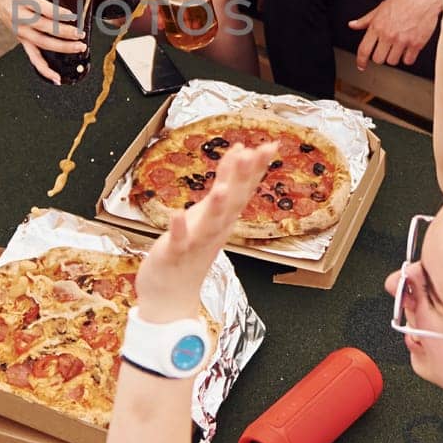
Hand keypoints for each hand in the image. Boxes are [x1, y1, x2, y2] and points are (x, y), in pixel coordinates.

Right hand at [0, 0, 83, 84]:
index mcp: (23, 0)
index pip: (41, 8)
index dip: (57, 12)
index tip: (72, 15)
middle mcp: (20, 17)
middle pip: (44, 27)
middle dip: (64, 32)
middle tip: (80, 34)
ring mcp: (20, 31)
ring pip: (42, 43)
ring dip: (62, 47)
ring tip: (79, 47)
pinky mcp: (21, 41)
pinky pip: (33, 58)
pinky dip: (44, 69)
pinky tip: (57, 78)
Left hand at [136, 143, 276, 322]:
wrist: (172, 296)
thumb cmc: (192, 250)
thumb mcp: (212, 213)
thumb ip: (225, 182)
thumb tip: (240, 151)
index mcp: (223, 218)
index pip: (244, 188)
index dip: (256, 167)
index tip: (271, 146)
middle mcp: (214, 229)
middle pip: (232, 202)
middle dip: (242, 178)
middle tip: (254, 154)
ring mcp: (195, 242)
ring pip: (209, 223)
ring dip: (216, 206)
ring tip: (222, 188)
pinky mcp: (173, 254)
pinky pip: (177, 241)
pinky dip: (178, 228)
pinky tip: (177, 214)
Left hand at [348, 0, 442, 70]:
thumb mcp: (381, 7)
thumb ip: (366, 20)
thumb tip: (353, 25)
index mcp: (377, 26)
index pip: (364, 49)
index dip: (361, 60)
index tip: (361, 65)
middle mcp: (389, 35)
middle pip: (378, 59)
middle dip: (380, 56)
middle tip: (385, 50)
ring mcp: (403, 41)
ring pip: (393, 61)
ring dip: (394, 57)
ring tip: (398, 47)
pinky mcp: (417, 44)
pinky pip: (408, 60)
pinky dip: (407, 58)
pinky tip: (408, 49)